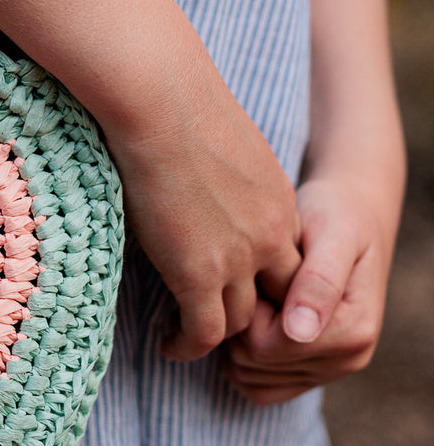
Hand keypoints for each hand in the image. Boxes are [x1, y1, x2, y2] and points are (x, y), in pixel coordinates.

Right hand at [107, 56, 302, 362]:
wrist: (161, 100)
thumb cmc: (176, 102)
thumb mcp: (224, 141)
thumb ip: (226, 173)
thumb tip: (197, 172)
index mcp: (279, 201)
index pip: (284, 260)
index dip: (260, 277)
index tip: (230, 280)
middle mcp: (270, 235)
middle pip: (275, 298)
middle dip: (251, 313)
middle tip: (214, 315)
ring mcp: (238, 258)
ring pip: (239, 321)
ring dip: (217, 334)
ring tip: (188, 335)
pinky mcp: (199, 273)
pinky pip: (203, 331)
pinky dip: (188, 346)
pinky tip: (170, 344)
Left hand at [226, 175, 395, 404]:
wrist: (349, 218)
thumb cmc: (334, 216)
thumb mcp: (331, 235)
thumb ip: (318, 281)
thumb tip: (300, 331)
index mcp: (353, 331)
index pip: (265, 345)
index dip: (248, 307)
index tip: (259, 270)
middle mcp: (347, 359)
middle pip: (253, 361)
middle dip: (241, 320)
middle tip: (255, 277)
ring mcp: (329, 369)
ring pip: (250, 375)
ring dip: (239, 336)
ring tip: (257, 293)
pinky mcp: (311, 371)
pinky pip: (258, 387)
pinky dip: (242, 357)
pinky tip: (251, 316)